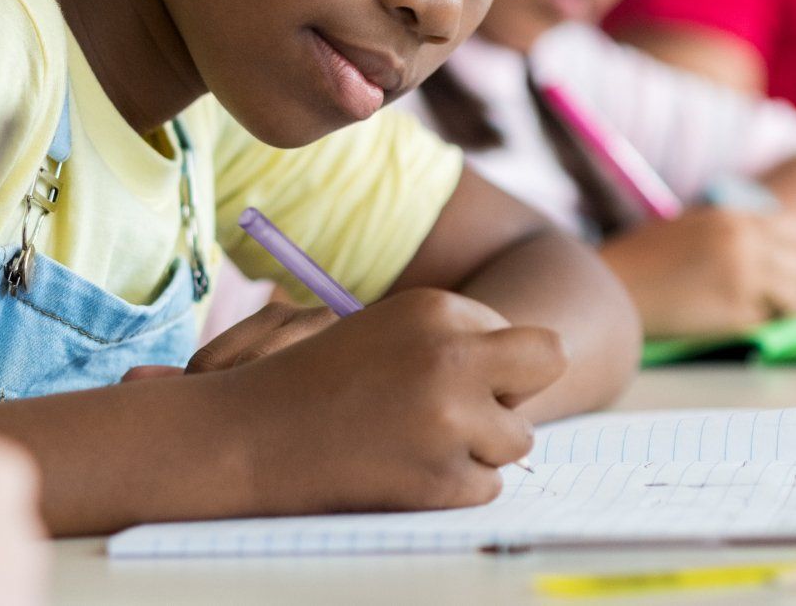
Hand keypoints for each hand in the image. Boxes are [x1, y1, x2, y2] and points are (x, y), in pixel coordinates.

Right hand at [214, 287, 563, 513]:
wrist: (248, 440)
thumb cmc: (315, 381)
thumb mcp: (385, 328)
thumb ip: (452, 336)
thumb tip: (530, 360)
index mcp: (436, 308)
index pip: (513, 332)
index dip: (486, 360)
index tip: (444, 376)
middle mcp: (453, 356)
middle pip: (547, 360)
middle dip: (521, 387)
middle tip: (481, 407)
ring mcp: (451, 419)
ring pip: (518, 437)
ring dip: (480, 446)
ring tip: (418, 442)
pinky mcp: (443, 478)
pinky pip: (487, 485)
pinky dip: (453, 486)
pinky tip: (403, 471)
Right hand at [600, 206, 795, 337]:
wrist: (612, 285)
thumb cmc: (643, 258)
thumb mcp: (689, 226)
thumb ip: (728, 231)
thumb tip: (764, 248)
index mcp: (734, 218)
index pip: (792, 231)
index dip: (784, 252)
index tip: (772, 266)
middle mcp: (747, 244)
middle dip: (787, 282)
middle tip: (765, 296)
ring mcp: (745, 279)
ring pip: (795, 297)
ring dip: (779, 307)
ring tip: (750, 311)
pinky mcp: (736, 314)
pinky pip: (765, 322)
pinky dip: (752, 324)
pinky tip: (722, 321)